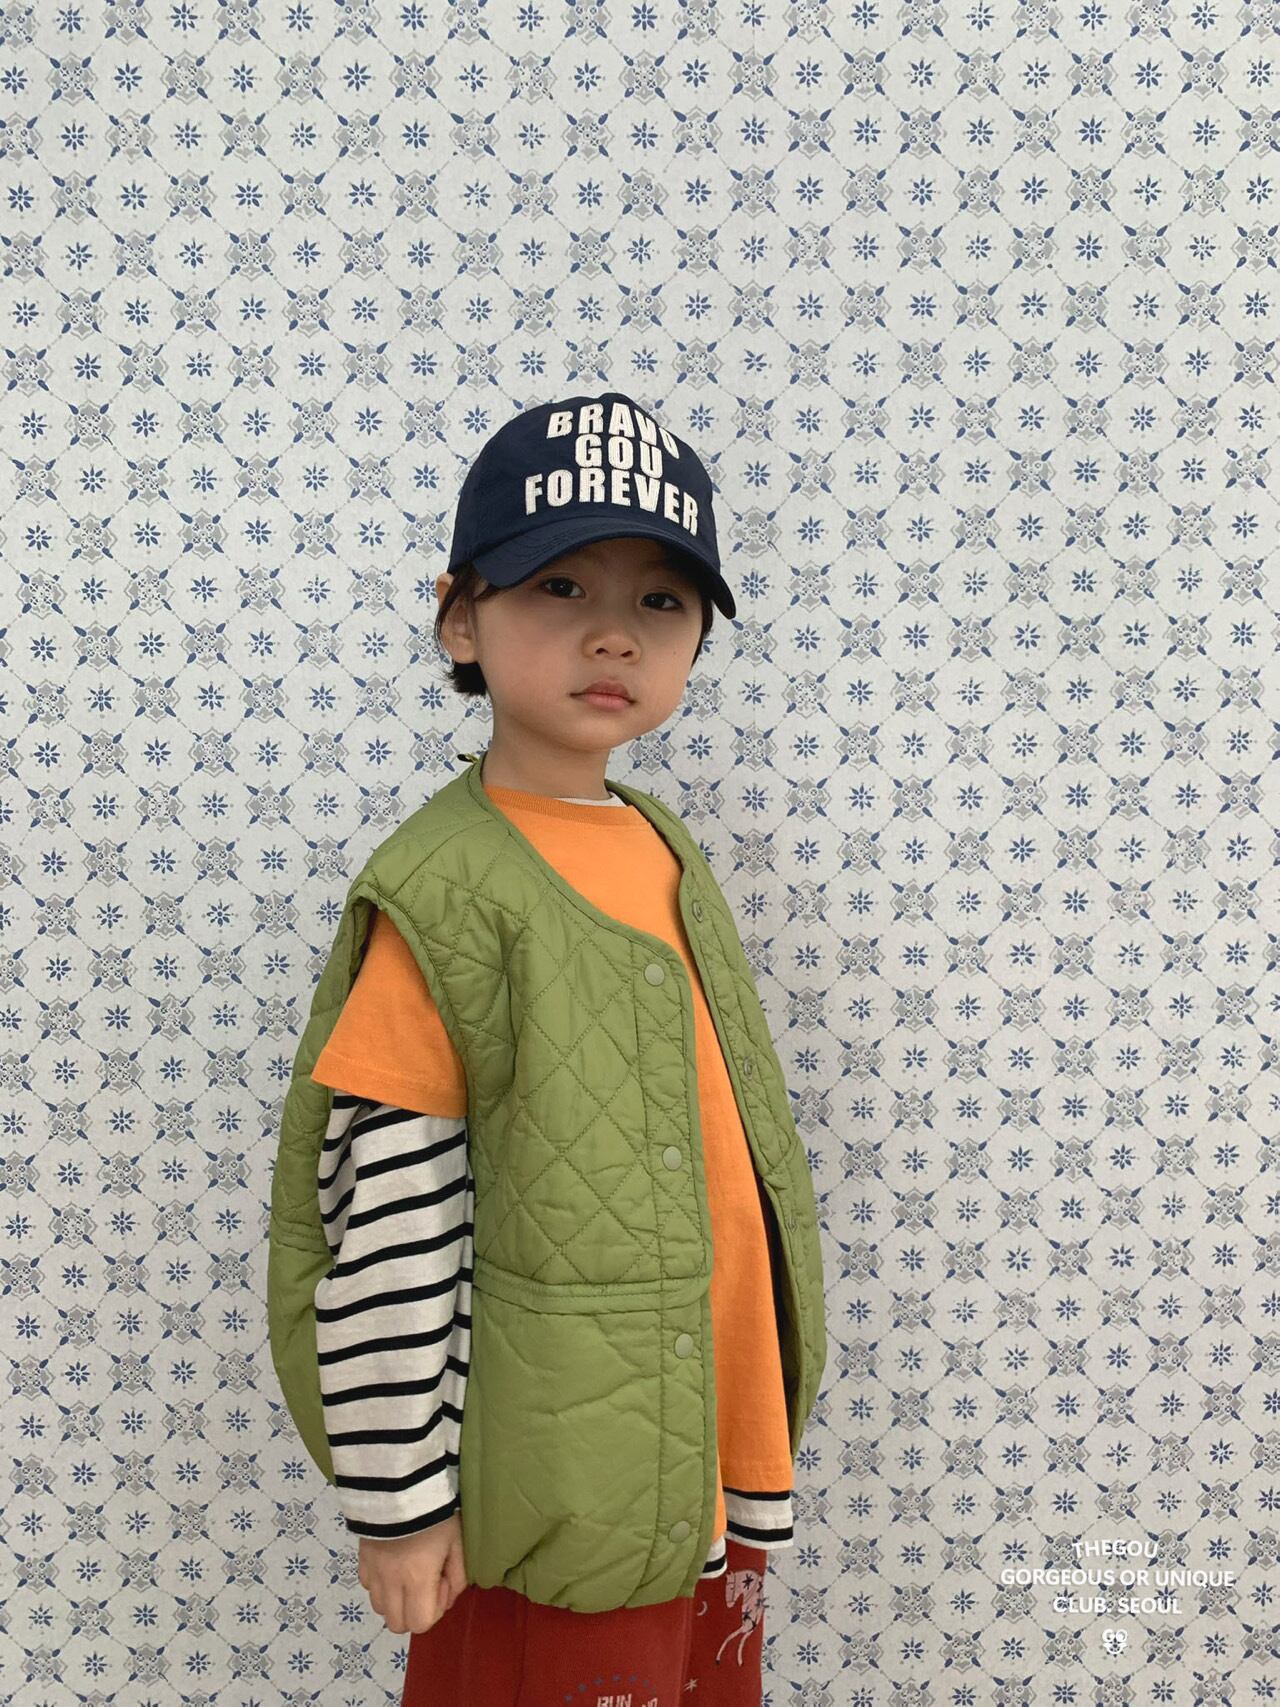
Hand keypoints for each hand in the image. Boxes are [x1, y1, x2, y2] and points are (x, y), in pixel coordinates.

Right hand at [358, 1512, 467, 1635]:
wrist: (400, 1482)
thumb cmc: (435, 1512)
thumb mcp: (458, 1540)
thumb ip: (458, 1575)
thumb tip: (448, 1596)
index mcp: (417, 1578)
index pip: (421, 1624)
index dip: (435, 1610)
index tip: (440, 1581)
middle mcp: (391, 1582)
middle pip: (396, 1624)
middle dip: (414, 1611)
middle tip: (425, 1583)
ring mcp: (373, 1571)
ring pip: (380, 1608)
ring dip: (396, 1600)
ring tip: (408, 1573)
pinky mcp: (361, 1558)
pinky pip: (368, 1586)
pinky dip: (380, 1584)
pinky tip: (392, 1563)